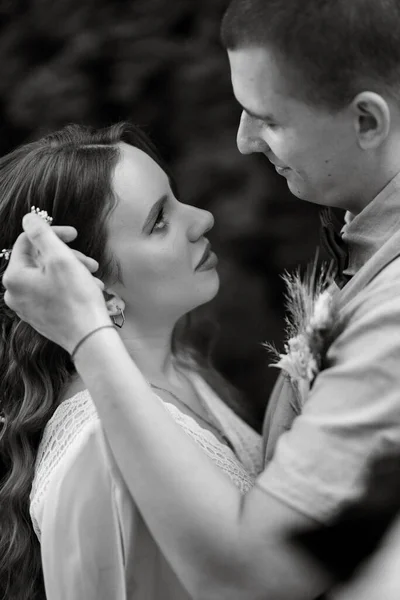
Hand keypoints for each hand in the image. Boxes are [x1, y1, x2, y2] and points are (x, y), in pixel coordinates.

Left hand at [2, 212, 111, 353]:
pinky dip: (69, 286)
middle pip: (39, 260)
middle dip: (67, 256)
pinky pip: (52, 292)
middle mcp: (14, 293)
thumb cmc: (76, 299)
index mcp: (14, 277)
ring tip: (93, 276)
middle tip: (89, 261)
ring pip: (48, 276)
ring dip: (72, 271)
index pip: (28, 242)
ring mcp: (26, 307)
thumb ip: (42, 234)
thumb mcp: (60, 259)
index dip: (53, 233)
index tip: (74, 234)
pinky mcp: (40, 317)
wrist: (89, 337)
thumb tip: (29, 218)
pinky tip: (89, 288)